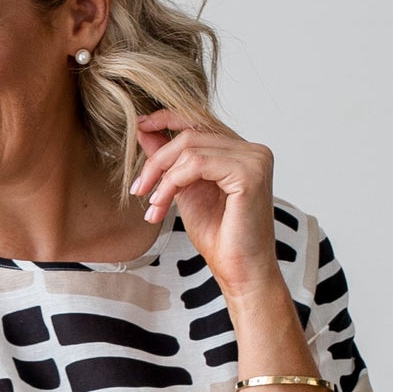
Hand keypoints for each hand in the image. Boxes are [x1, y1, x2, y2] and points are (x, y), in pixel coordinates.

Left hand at [131, 110, 278, 297]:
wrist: (240, 273)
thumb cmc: (219, 239)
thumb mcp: (185, 191)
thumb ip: (170, 161)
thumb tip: (145, 130)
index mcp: (241, 151)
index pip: (200, 120)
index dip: (167, 118)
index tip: (138, 126)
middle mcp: (252, 150)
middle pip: (191, 133)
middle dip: (156, 160)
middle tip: (138, 188)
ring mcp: (254, 159)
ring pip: (191, 148)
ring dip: (162, 177)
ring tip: (152, 205)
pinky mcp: (249, 173)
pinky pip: (197, 164)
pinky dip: (172, 183)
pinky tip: (162, 205)